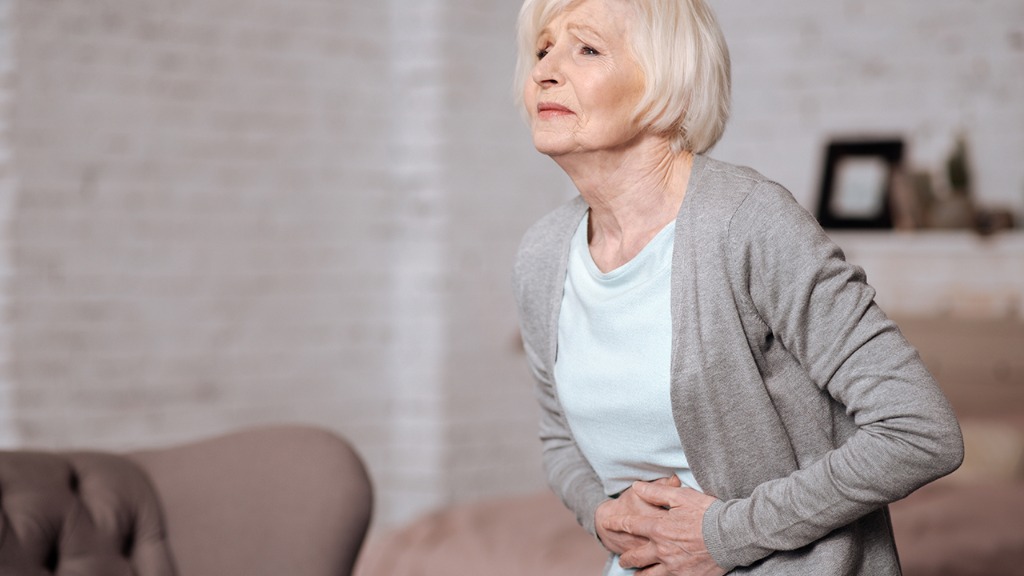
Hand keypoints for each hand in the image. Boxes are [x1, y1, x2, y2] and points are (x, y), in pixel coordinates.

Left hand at [605, 480, 725, 575]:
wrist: (732, 536)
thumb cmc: (707, 513)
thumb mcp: (681, 496)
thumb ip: (656, 492)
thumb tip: (636, 486)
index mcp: (658, 528)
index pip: (630, 526)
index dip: (617, 524)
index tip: (607, 523)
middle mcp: (662, 550)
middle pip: (635, 557)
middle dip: (626, 558)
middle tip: (622, 559)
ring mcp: (673, 566)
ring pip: (648, 575)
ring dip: (639, 574)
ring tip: (635, 574)